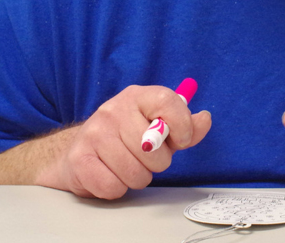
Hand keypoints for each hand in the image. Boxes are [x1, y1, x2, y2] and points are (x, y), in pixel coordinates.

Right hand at [41, 85, 210, 198]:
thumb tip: (204, 119)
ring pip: (134, 172)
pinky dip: (118, 188)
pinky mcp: (79, 158)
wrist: (82, 149)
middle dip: (157, 162)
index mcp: (138, 96)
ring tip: (129, 167)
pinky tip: (112, 175)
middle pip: (152, 148)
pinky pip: (113, 187)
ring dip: (138, 178)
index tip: (183, 140)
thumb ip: (186, 126)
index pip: (166, 101)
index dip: (181, 124)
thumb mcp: (160, 126)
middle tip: (147, 158)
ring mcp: (94, 132)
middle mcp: (113, 109)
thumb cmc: (129, 138)